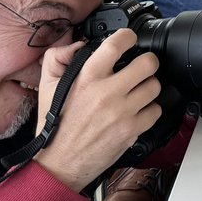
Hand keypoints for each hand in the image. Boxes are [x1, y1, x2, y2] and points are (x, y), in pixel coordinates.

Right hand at [33, 30, 162, 192]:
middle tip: (141, 66)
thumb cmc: (55, 125)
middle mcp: (107, 94)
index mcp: (87, 79)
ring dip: (148, 86)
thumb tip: (77, 44)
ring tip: (137, 90)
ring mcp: (122, 113)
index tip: (129, 39)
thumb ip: (57, 58)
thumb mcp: (46, 87)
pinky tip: (137, 111)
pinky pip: (155, 111)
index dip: (127, 36)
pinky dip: (149, 110)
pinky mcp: (131, 131)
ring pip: (154, 86)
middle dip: (147, 62)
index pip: (115, 45)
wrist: (59, 164)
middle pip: (148, 64)